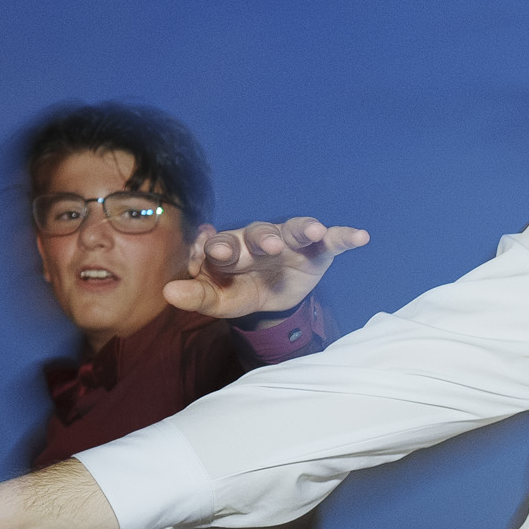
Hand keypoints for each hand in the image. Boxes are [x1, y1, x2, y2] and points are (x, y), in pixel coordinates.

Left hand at [167, 218, 368, 318]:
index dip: (218, 248)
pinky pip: (332, 239)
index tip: (213, 255)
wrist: (271, 298)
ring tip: (312, 231)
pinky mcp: (317, 249)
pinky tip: (360, 236)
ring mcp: (289, 242)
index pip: (221, 244)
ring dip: (302, 228)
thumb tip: (168, 292)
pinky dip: (345, 236)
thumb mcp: (220, 300)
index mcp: (230, 248)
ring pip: (293, 229)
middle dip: (262, 238)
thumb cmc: (241, 291)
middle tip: (267, 246)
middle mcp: (259, 239)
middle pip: (258, 233)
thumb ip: (196, 296)